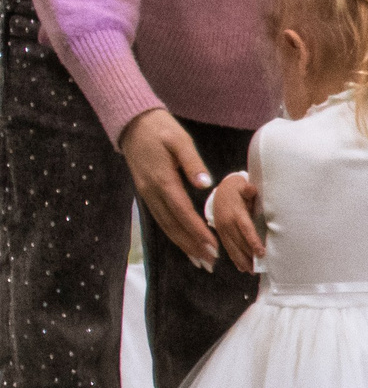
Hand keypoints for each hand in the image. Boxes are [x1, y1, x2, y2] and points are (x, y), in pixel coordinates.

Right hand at [120, 108, 217, 268]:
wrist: (134, 124)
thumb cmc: (161, 129)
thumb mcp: (180, 140)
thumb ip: (192, 162)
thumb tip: (204, 184)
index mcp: (163, 180)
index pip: (183, 213)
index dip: (198, 232)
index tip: (213, 247)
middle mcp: (152, 192)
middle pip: (173, 226)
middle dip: (192, 246)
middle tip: (210, 262)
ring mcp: (147, 194)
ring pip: (166, 225)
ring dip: (183, 245)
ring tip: (200, 261)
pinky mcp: (147, 193)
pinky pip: (161, 219)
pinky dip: (174, 234)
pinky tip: (184, 243)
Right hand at [209, 172, 263, 270]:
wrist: (220, 191)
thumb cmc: (237, 189)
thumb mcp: (243, 186)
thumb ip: (248, 190)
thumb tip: (251, 190)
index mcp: (235, 213)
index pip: (245, 228)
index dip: (252, 240)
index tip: (261, 252)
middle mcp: (227, 223)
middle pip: (239, 242)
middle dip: (249, 255)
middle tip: (259, 268)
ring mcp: (222, 230)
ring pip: (232, 248)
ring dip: (241, 260)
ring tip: (251, 272)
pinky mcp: (220, 234)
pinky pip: (227, 247)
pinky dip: (234, 258)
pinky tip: (241, 267)